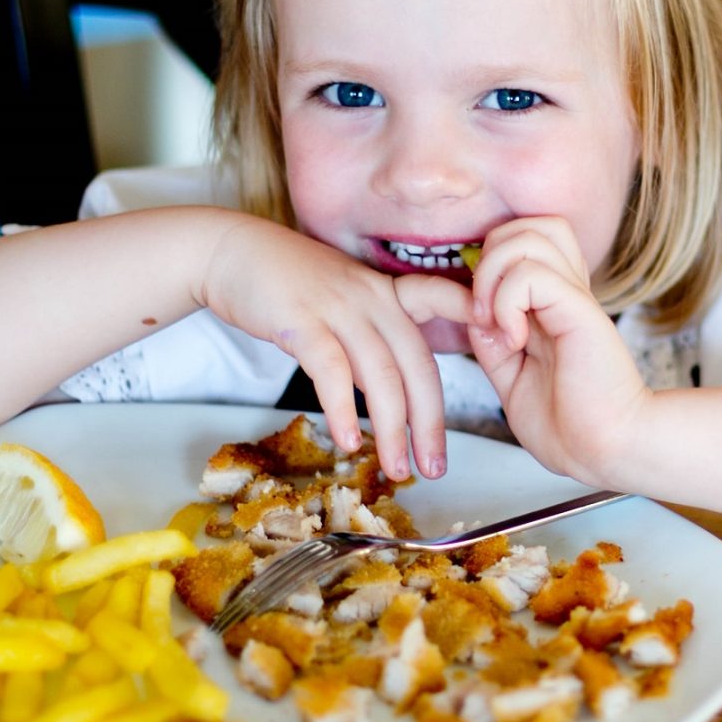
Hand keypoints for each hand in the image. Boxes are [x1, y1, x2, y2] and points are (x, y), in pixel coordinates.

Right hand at [200, 215, 471, 481]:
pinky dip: (343, 410)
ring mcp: (339, 307)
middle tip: (436, 467)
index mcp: (387, 293)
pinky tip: (348, 440)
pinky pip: (332, 371)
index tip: (489, 374)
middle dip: (431, 423)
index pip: (440, 315)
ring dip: (392, 429)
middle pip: (417, 366)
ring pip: (381, 375)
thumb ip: (373, 334)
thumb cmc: (289, 285)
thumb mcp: (343, 299)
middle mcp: (372, 298)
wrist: (231, 252)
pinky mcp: (302, 321)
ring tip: (396, 468)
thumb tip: (394, 389)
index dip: (466, 344)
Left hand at [465, 217, 651, 483]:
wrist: (605, 451)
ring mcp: (575, 298)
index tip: (479, 318)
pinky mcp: (580, 310)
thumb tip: (474, 312)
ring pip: (530, 235)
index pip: (522, 242)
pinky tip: (514, 339)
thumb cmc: (569, 427)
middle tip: (483, 311)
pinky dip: (506, 302)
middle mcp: (567, 292)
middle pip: (529, 224)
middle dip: (490, 257)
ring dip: (495, 274)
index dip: (489, 265)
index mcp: (555, 305)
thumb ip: (493, 344)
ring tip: (496, 320)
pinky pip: (531, 273)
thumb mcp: (513, 381)